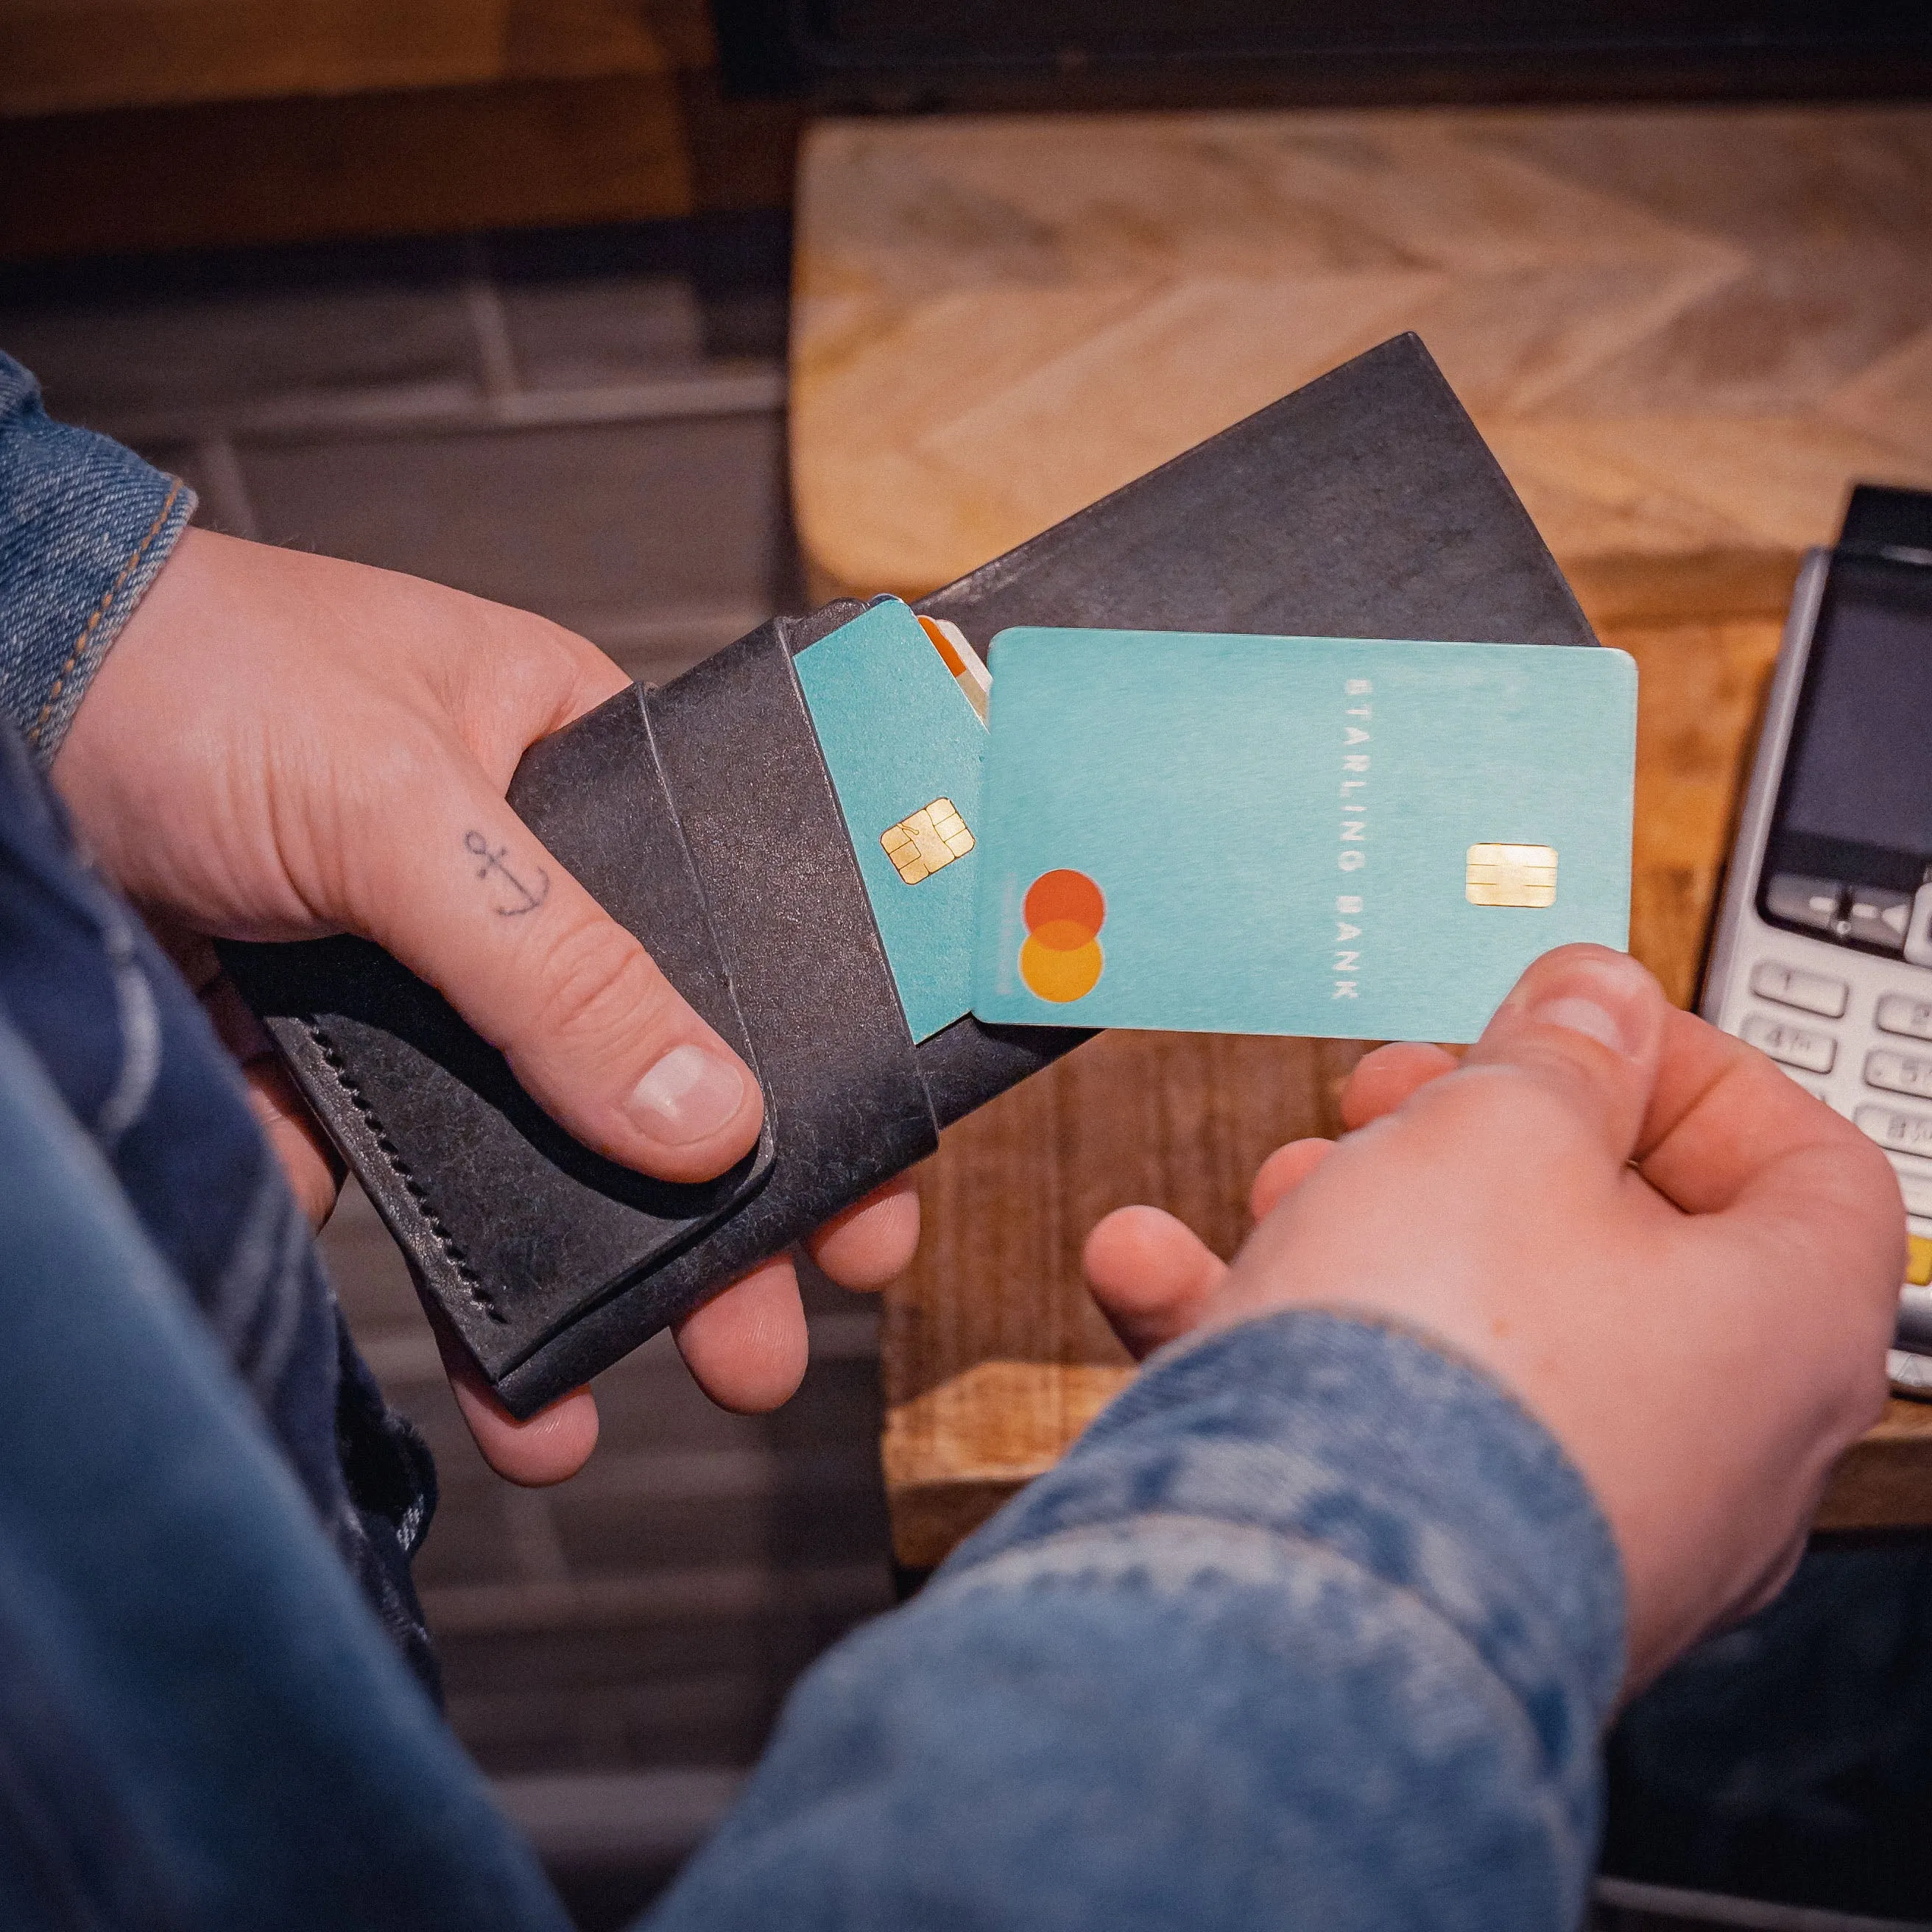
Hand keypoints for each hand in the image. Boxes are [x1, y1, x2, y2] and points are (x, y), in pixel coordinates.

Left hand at [54, 529, 918, 1482]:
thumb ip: (555, 962)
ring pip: (517, 1142)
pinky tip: (385, 1275)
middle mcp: (513, 881)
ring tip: (579, 1399)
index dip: (809, 1066)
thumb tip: (707, 1119)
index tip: (861, 1193)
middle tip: (756, 1343)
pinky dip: (386, 1242)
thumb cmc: (189, 670)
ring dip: (553, 1276)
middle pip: (639, 1065)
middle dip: (700, 1221)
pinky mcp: (315, 1049)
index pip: (737, 932)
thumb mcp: (401, 805)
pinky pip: (381, 1168)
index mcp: (578, 773)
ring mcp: (414, 973)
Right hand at [1083, 945, 1901, 1690]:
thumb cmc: (1445, 1378)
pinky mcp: (1439, 1566)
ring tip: (1281, 1184)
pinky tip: (1156, 1269)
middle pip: (1610, 1242)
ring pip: (1469, 1329)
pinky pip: (1365, 1426)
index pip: (1804, 1164)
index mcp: (1782, 1329)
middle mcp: (1706, 1448)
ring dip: (1361, 1228)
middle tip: (1398, 1093)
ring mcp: (1571, 1520)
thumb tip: (1596, 998)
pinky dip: (1271, 1338)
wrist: (1294, 1599)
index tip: (1572, 1029)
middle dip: (1478, 1140)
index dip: (1688, 1067)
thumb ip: (1560, 1046)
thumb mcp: (1502, 1128)